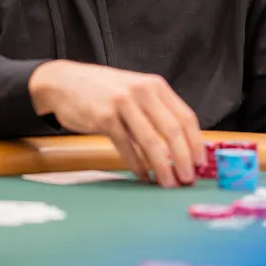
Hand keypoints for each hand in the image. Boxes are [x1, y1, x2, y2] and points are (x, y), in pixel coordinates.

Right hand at [30, 61, 205, 186]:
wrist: (64, 82)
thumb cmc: (104, 91)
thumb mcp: (135, 90)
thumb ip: (156, 110)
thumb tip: (182, 144)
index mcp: (155, 86)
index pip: (185, 116)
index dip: (195, 143)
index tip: (201, 163)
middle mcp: (142, 92)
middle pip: (172, 130)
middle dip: (183, 159)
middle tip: (188, 179)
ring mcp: (122, 103)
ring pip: (151, 141)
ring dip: (162, 167)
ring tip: (168, 183)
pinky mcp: (104, 118)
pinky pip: (127, 147)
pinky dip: (137, 165)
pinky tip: (144, 176)